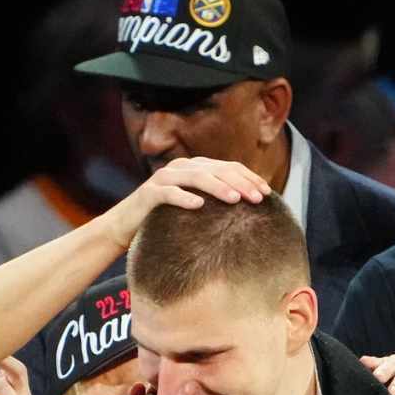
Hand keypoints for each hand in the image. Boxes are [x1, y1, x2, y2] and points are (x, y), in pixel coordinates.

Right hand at [105, 157, 269, 246]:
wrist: (126, 227)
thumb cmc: (167, 220)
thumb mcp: (196, 208)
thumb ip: (217, 202)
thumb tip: (251, 210)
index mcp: (196, 167)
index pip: (229, 167)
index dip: (250, 177)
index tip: (268, 193)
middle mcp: (181, 168)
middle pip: (216, 170)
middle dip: (240, 183)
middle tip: (259, 198)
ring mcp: (164, 178)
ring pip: (196, 177)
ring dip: (218, 187)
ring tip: (236, 199)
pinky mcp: (149, 193)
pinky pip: (168, 193)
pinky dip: (184, 197)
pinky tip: (199, 206)